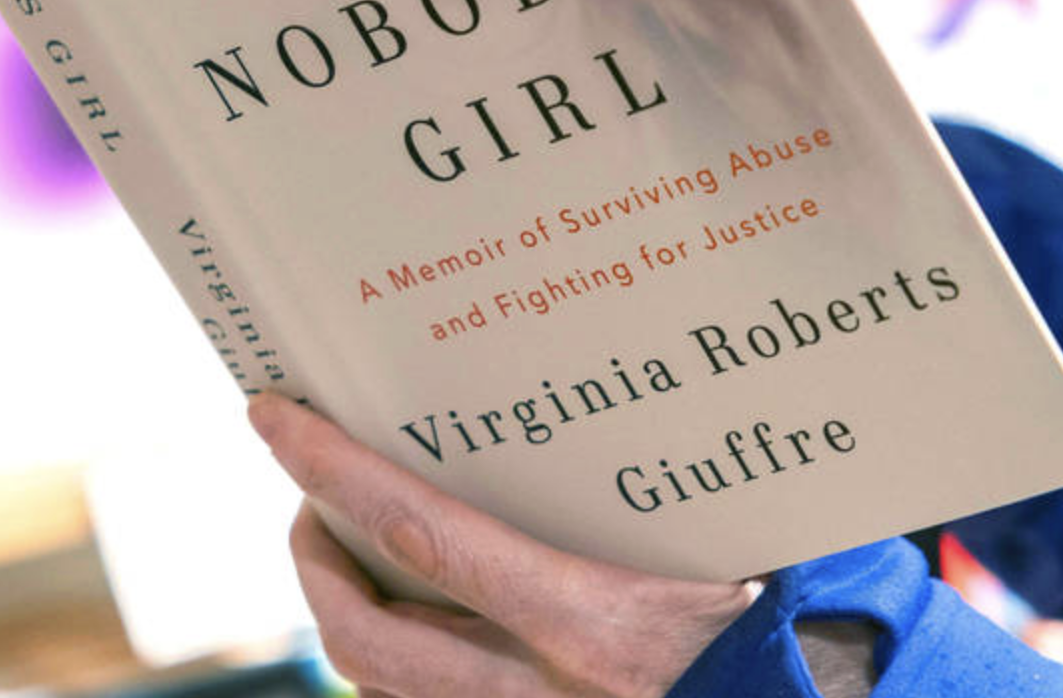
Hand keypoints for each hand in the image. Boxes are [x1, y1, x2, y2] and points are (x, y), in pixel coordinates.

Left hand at [248, 393, 763, 697]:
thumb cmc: (786, 630)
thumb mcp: (724, 546)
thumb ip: (644, 492)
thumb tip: (579, 395)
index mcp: (591, 626)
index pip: (422, 538)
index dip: (335, 475)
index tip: (276, 417)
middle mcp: (541, 697)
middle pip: (365, 637)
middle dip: (313, 559)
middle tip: (308, 495)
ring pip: (383, 687)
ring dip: (348, 615)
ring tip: (351, 549)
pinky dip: (399, 664)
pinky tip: (416, 619)